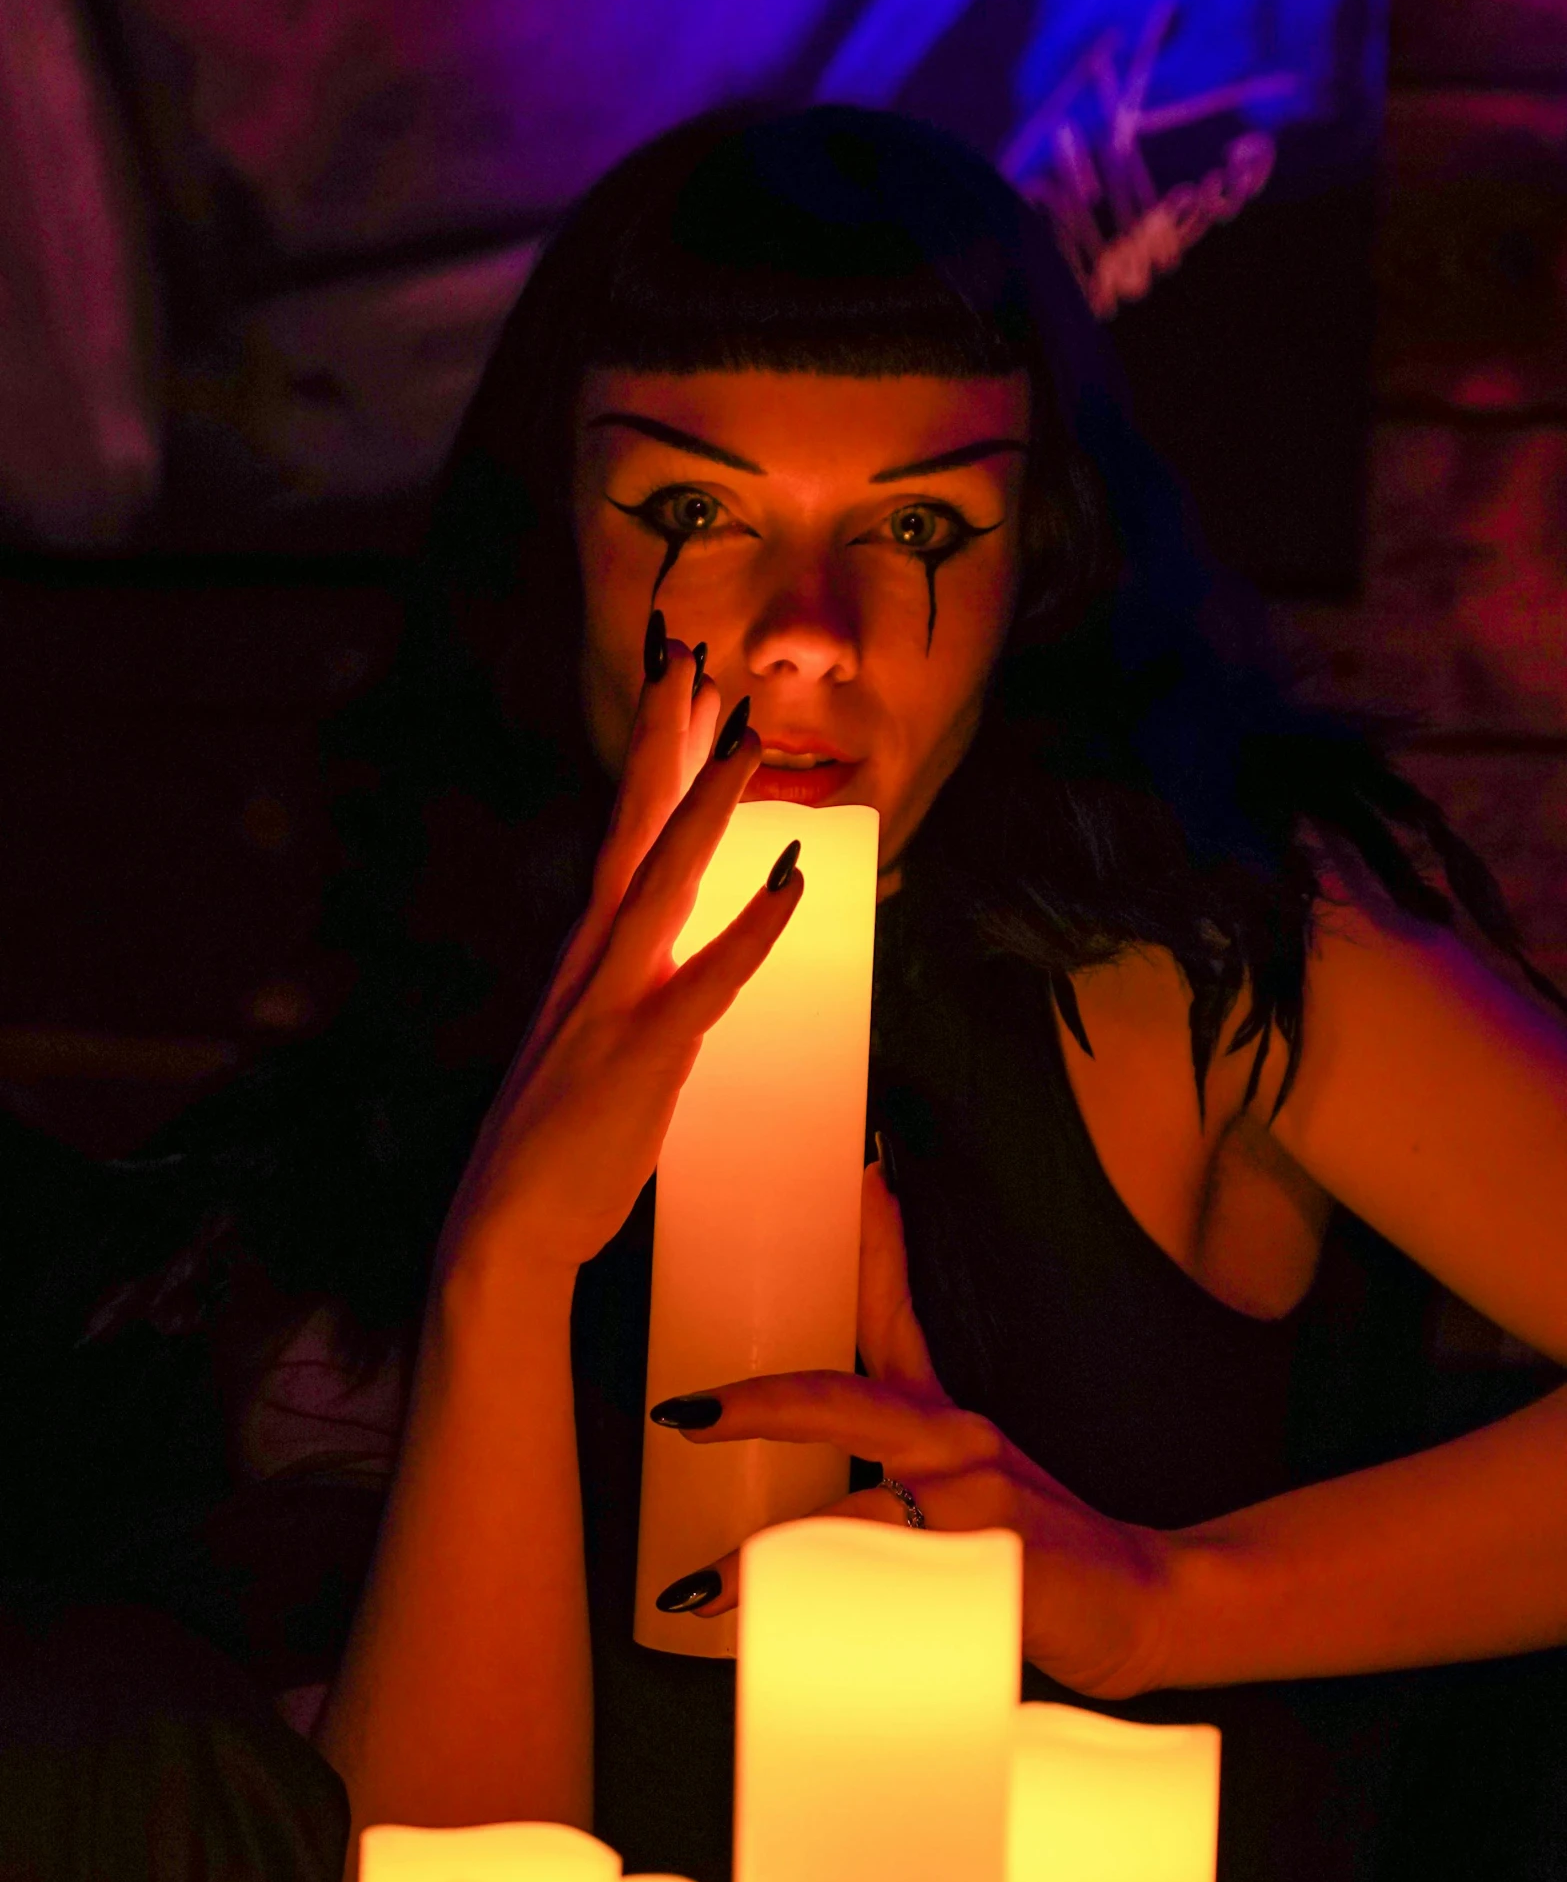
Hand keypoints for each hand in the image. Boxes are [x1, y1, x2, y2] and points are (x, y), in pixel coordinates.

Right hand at [438, 634, 800, 1284]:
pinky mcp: (640, 1054)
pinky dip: (751, 927)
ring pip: (665, 878)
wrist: (506, 1227)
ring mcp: (613, 1001)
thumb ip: (641, 999)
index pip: (627, 837)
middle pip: (633, 826)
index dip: (656, 762)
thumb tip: (683, 967)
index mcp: (588, 957)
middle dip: (663, 739)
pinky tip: (788, 881)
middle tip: (688, 654)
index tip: (685, 694)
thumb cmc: (559, 1150)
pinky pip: (707, 980)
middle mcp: (595, 960)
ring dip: (707, 803)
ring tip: (747, 734)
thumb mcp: (602, 1053)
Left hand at [650, 1163, 1173, 1699]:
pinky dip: (828, 1614)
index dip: (867, 1249)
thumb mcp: (981, 1495)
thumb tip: (813, 1525)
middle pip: (837, 1400)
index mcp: (946, 1422)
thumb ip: (902, 1493)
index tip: (847, 1182)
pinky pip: (885, 1586)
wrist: (1153, 1601)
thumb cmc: (1053, 1556)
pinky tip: (780, 1641)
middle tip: (683, 1415)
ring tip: (698, 1590)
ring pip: (845, 1512)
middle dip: (754, 1404)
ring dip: (762, 1557)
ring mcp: (974, 1497)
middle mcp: (956, 1441)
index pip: (894, 1316)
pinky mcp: (989, 1558)